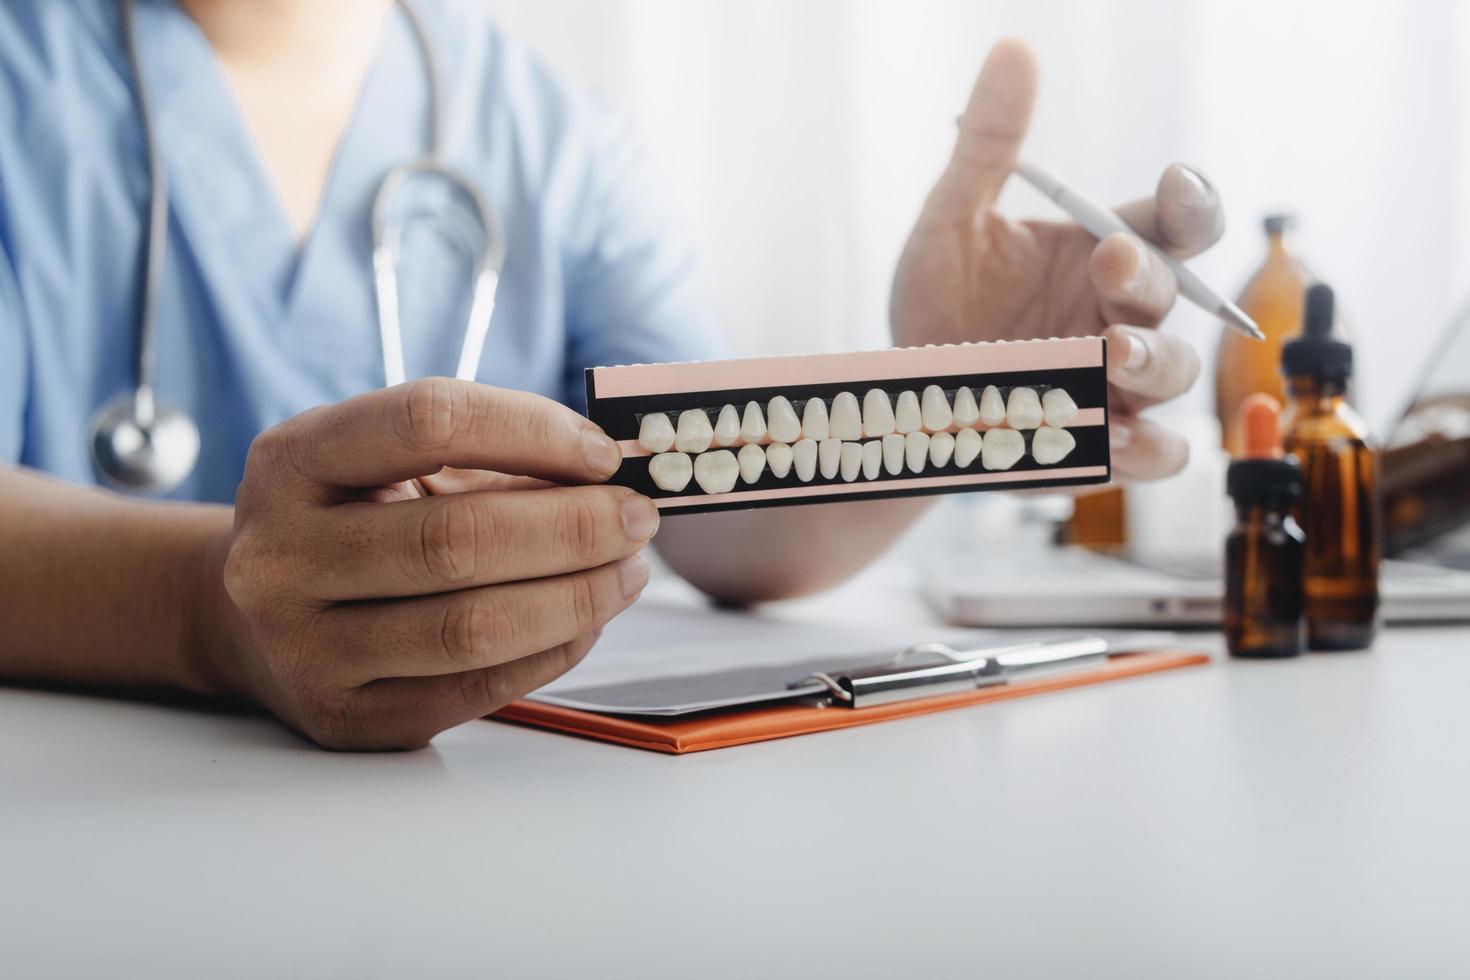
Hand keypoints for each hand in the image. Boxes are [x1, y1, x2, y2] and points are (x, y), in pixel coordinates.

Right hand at [214, 378, 658, 749]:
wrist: (248, 617)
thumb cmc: (348, 521)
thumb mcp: (384, 463)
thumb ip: (486, 456)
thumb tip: (613, 473)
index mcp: (291, 461)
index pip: (427, 420)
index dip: (532, 430)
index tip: (602, 452)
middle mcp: (281, 556)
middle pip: (457, 539)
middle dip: (575, 527)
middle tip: (638, 518)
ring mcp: (305, 648)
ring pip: (472, 627)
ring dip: (578, 595)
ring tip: (628, 570)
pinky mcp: (348, 717)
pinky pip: (478, 688)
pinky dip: (555, 648)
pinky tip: (588, 618)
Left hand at [891, 38, 1222, 480]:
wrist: (902, 396)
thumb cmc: (939, 306)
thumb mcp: (951, 223)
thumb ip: (989, 148)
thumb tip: (1013, 49)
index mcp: (1104, 252)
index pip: (1175, 220)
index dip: (1190, 200)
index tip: (1174, 186)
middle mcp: (1121, 316)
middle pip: (1175, 292)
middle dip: (1147, 276)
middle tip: (1107, 264)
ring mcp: (1117, 385)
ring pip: (1177, 374)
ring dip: (1150, 362)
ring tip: (1105, 356)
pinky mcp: (1102, 446)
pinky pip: (1155, 454)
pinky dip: (1141, 450)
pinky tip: (1108, 440)